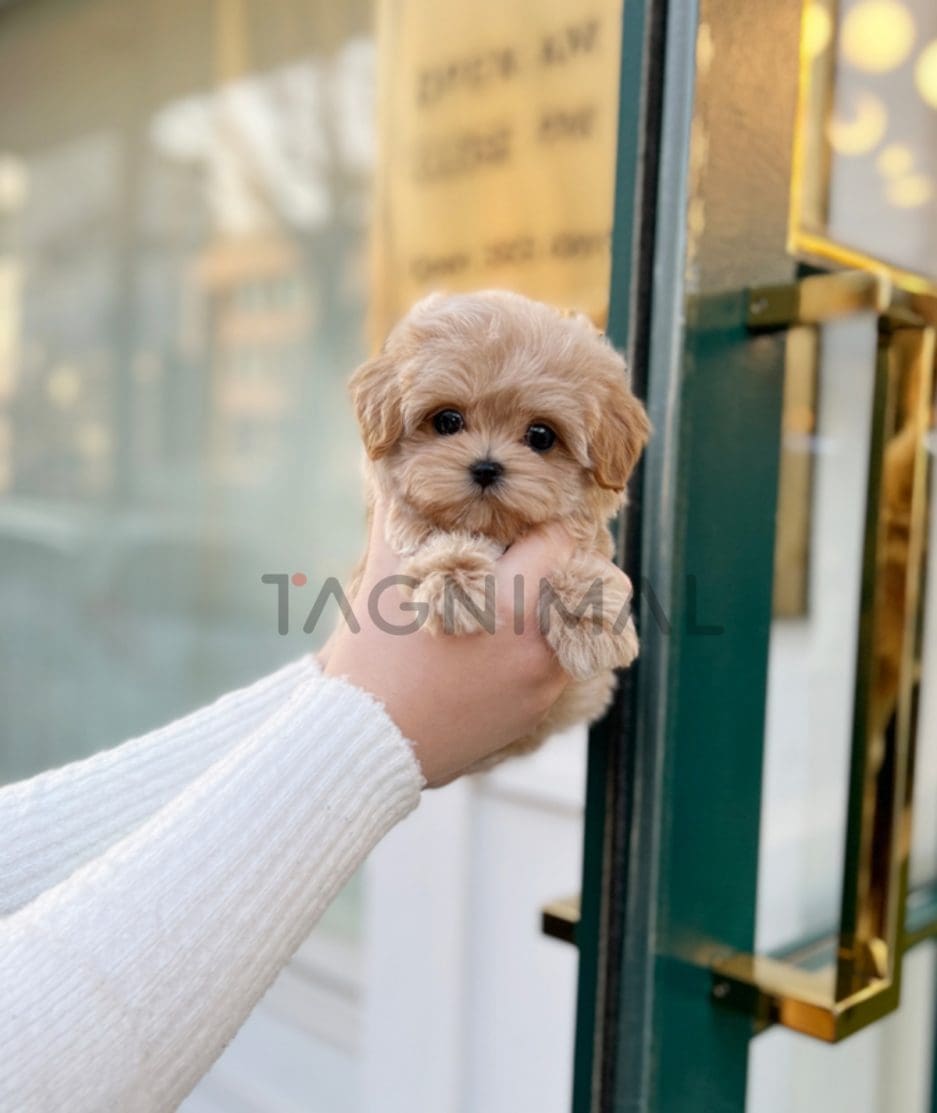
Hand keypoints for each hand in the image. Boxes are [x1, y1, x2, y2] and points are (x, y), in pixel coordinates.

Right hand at [322, 502, 574, 786]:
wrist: (366, 744)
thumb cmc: (375, 655)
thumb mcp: (387, 575)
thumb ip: (403, 513)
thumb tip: (398, 465)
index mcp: (513, 605)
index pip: (560, 539)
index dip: (538, 522)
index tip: (516, 521)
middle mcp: (542, 646)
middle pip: (577, 581)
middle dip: (548, 564)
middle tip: (514, 556)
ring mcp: (542, 686)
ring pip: (568, 625)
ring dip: (544, 606)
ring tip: (501, 600)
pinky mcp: (533, 715)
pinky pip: (552, 664)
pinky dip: (532, 647)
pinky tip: (491, 646)